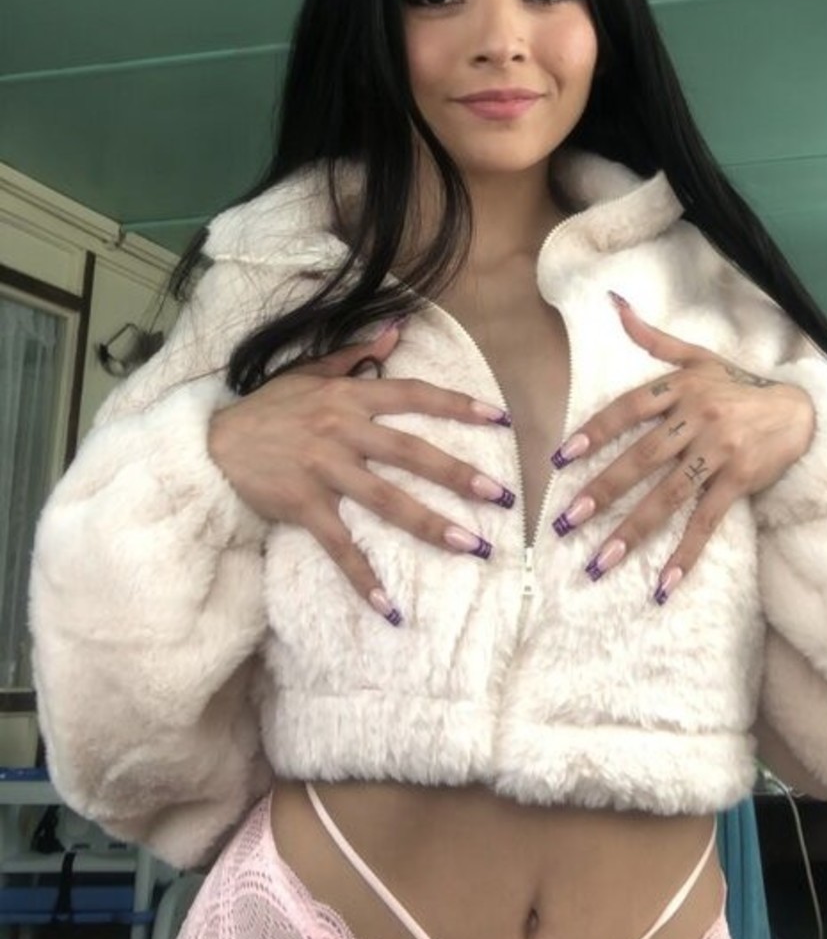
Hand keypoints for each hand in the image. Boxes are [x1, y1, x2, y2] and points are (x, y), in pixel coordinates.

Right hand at [207, 319, 514, 621]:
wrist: (213, 443)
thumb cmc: (268, 408)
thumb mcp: (310, 373)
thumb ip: (357, 357)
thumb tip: (397, 332)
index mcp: (349, 397)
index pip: (413, 396)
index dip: (457, 405)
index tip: (499, 419)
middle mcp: (341, 431)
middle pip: (410, 452)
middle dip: (459, 474)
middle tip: (502, 496)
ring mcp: (323, 470)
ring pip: (386, 500)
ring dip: (430, 524)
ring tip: (470, 545)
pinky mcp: (303, 506)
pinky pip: (339, 546)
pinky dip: (362, 577)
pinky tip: (389, 606)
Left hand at [549, 294, 814, 602]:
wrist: (802, 409)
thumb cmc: (740, 384)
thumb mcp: (700, 356)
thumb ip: (653, 339)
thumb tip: (614, 302)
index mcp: (682, 387)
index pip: (628, 410)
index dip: (594, 432)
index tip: (560, 459)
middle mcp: (698, 417)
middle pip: (641, 458)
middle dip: (602, 491)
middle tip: (566, 522)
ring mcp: (720, 451)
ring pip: (668, 495)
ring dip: (632, 532)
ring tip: (599, 561)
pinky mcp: (740, 480)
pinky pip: (707, 521)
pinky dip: (685, 553)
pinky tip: (663, 583)